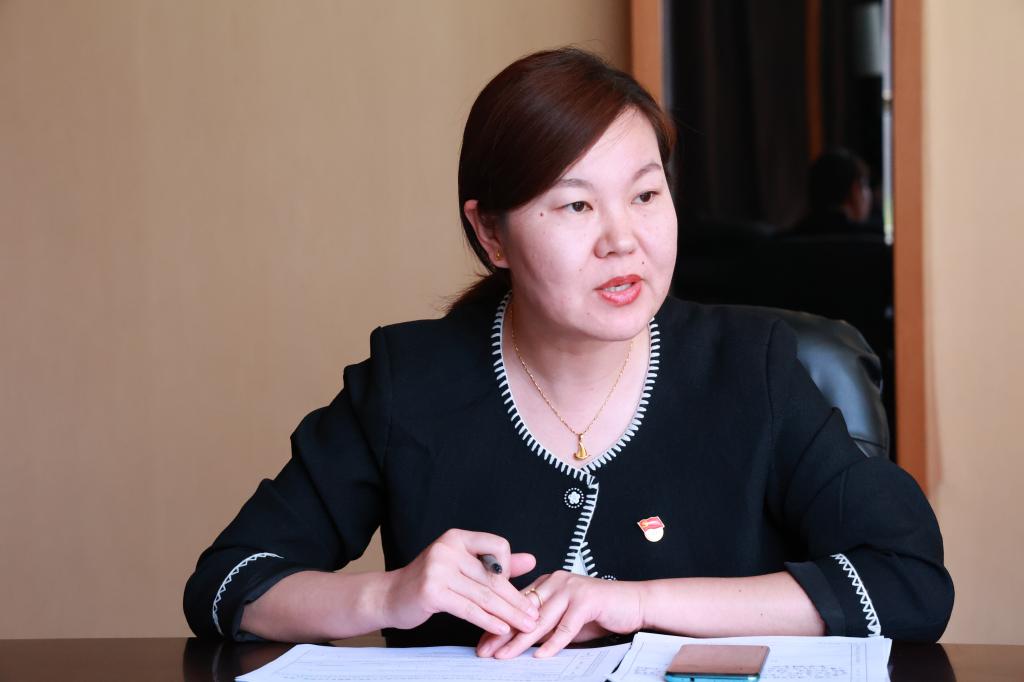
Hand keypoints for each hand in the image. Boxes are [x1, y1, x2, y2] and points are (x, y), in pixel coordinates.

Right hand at [383, 529, 539, 636]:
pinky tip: (502, 628)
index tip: (511, 587)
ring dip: (508, 613)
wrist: (390, 596)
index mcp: (457, 538)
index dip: (509, 567)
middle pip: (492, 576)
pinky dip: (488, 620)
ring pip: (483, 595)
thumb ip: (496, 563)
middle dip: (516, 599)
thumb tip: (531, 560)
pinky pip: (468, 608)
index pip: (497, 545)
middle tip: (534, 614)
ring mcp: (438, 569)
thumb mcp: (462, 566)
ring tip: (525, 625)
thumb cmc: (429, 582)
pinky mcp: (432, 592)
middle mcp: (447, 549)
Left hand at [476, 571, 644, 658]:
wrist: (634, 604)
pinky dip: (553, 643)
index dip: (499, 624)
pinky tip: (541, 655)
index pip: (517, 605)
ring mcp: (571, 589)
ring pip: (541, 619)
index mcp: (549, 582)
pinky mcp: (587, 600)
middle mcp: (557, 581)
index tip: (484, 642)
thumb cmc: (600, 612)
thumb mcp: (566, 620)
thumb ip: (544, 627)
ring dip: (521, 641)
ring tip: (505, 655)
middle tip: (485, 650)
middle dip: (503, 633)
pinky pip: (566, 626)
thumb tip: (517, 643)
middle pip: (524, 612)